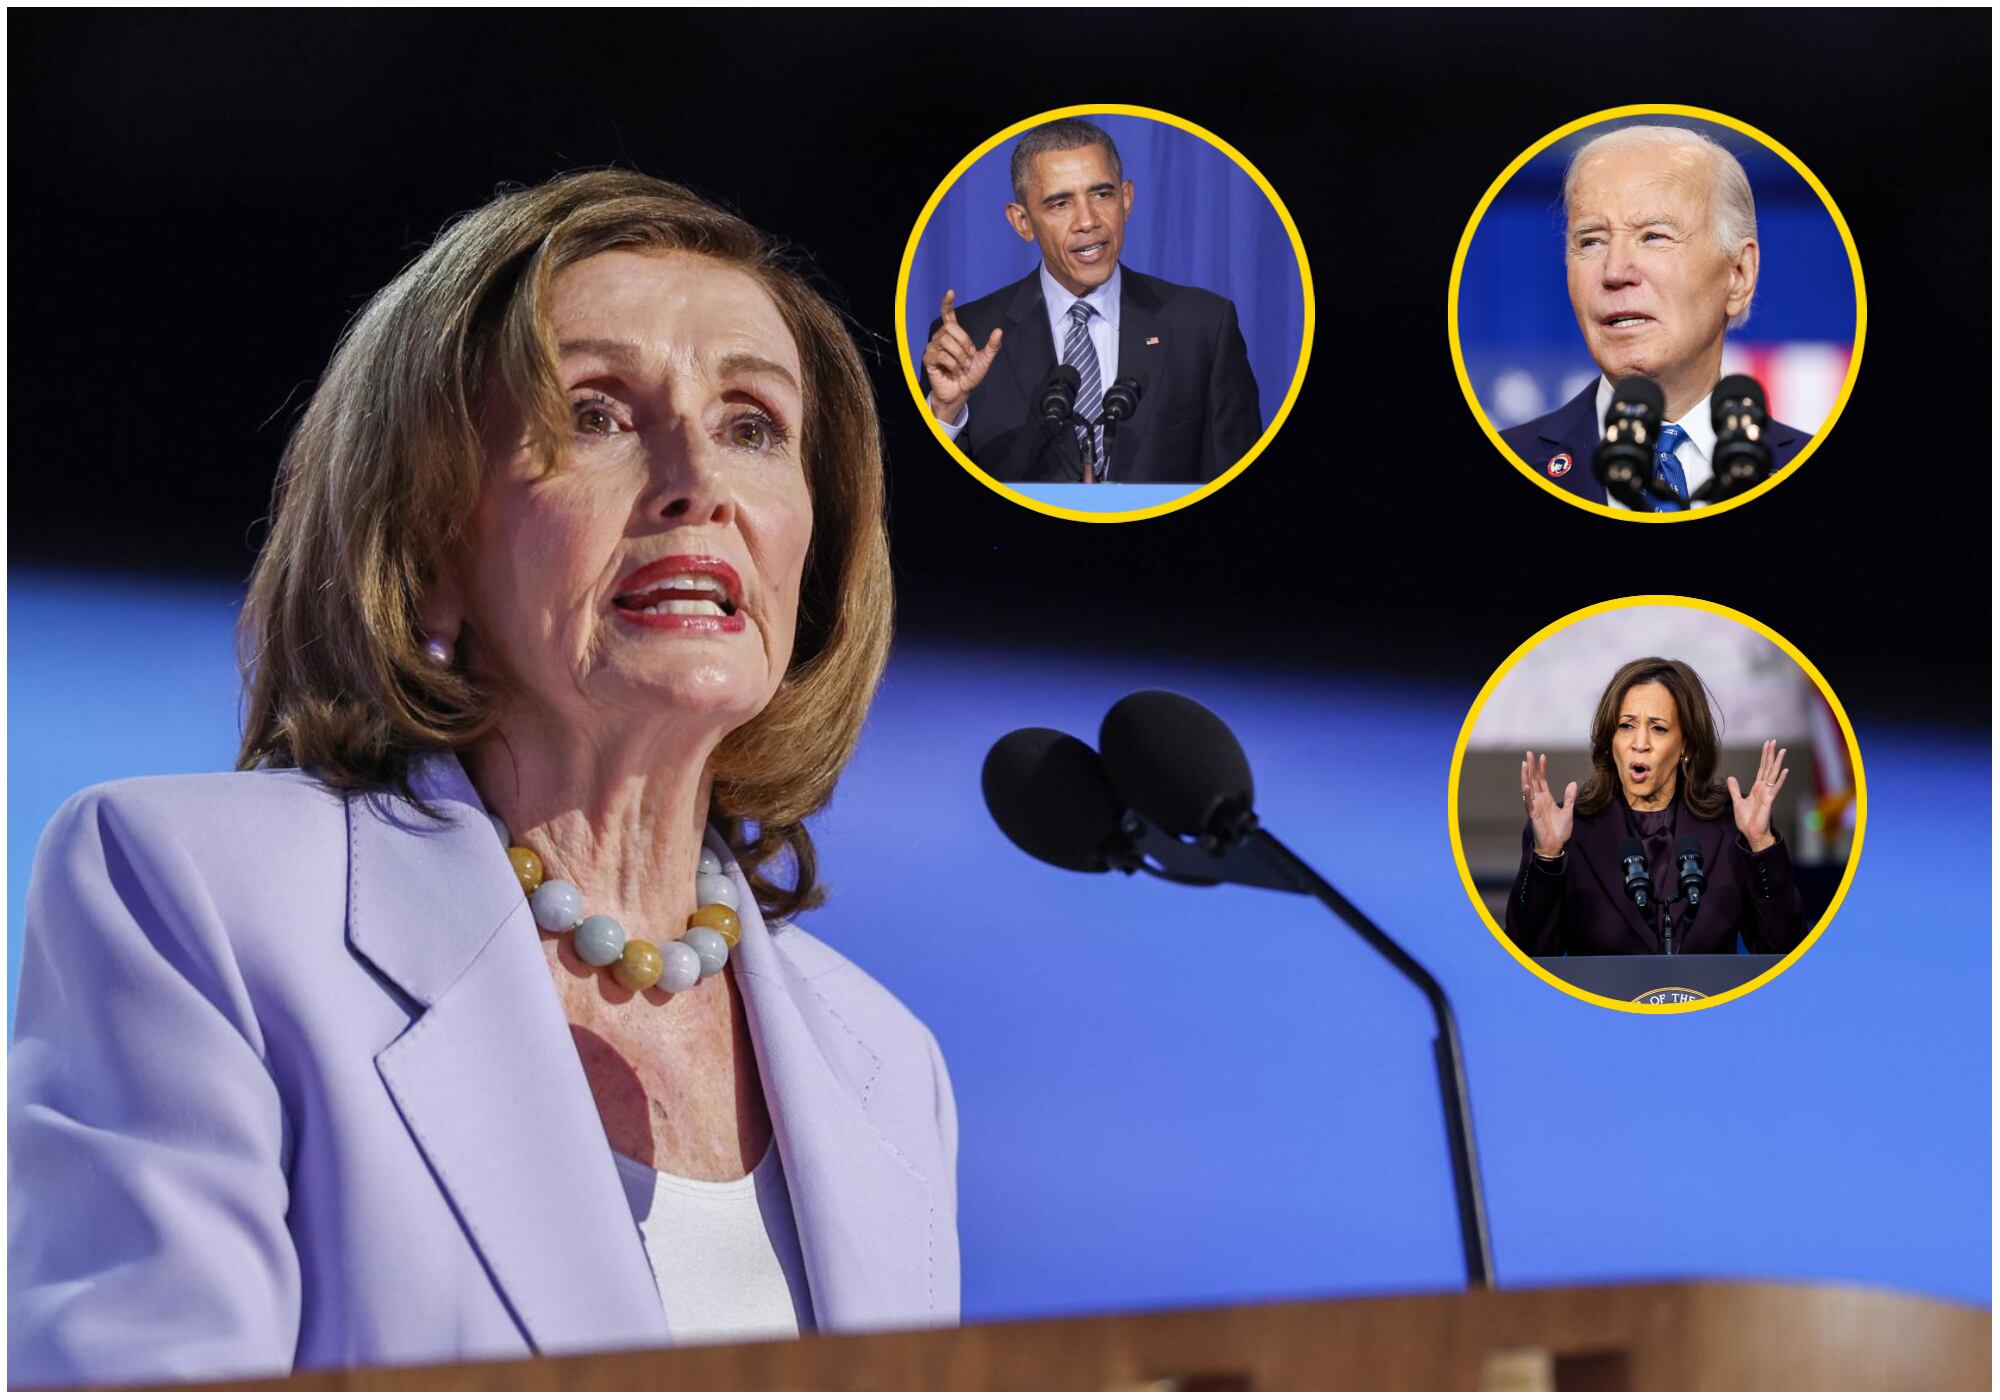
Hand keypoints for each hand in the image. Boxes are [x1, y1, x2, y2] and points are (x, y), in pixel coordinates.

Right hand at [922, 289, 1001, 422]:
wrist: (960, 392)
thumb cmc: (969, 376)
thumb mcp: (985, 360)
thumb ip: (992, 346)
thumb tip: (999, 330)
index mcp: (953, 335)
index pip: (947, 315)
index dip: (947, 303)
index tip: (951, 292)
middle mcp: (941, 338)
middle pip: (950, 328)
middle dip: (964, 343)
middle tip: (969, 358)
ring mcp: (933, 348)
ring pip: (946, 341)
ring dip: (959, 356)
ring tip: (962, 367)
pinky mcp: (928, 360)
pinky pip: (941, 355)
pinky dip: (952, 365)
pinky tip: (955, 371)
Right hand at [1520, 751, 1575, 858]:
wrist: (1555, 845)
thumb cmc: (1560, 830)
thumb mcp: (1568, 811)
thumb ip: (1569, 797)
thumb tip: (1572, 783)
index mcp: (1546, 798)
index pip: (1542, 780)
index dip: (1542, 768)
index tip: (1542, 756)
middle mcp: (1538, 800)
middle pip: (1533, 780)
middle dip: (1532, 767)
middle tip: (1529, 754)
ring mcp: (1534, 806)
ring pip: (1528, 788)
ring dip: (1526, 776)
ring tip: (1525, 765)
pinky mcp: (1533, 815)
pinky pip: (1528, 803)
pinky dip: (1527, 794)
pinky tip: (1526, 785)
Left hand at [1727, 739, 1788, 851]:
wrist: (1751, 833)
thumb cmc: (1747, 820)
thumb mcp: (1737, 801)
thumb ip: (1735, 789)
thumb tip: (1731, 777)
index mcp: (1757, 788)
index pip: (1762, 769)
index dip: (1764, 757)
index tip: (1767, 745)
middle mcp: (1764, 788)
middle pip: (1768, 768)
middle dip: (1770, 754)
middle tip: (1773, 741)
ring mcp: (1768, 794)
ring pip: (1773, 775)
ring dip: (1778, 763)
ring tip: (1782, 751)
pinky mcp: (1769, 801)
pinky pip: (1775, 788)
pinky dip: (1780, 779)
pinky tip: (1785, 770)